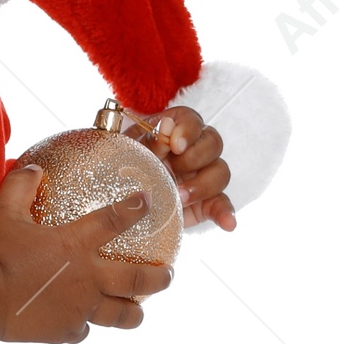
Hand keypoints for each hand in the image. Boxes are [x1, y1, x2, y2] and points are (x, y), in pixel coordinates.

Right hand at [0, 163, 173, 343]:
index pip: (116, 220)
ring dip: (133, 313)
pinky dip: (83, 326)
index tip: (147, 203)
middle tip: (169, 276)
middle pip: (137, 280)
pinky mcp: (64, 331)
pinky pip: (82, 330)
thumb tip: (33, 168)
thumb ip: (21, 186)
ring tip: (139, 312)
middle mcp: (88, 278)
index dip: (135, 209)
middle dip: (159, 278)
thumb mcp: (4, 212)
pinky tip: (79, 324)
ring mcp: (80, 308)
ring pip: (120, 315)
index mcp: (76, 243)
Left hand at [128, 105, 234, 230]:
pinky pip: (221, 204)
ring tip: (180, 198)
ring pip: (220, 172)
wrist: (116, 205)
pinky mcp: (204, 203)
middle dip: (195, 157)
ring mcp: (200, 176)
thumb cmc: (120, 171)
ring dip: (203, 185)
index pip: (192, 120)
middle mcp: (192, 150)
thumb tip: (166, 128)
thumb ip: (147, 142)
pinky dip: (226, 213)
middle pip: (213, 143)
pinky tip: (227, 223)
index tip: (176, 145)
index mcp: (171, 132)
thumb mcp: (127, 155)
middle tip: (172, 171)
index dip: (188, 130)